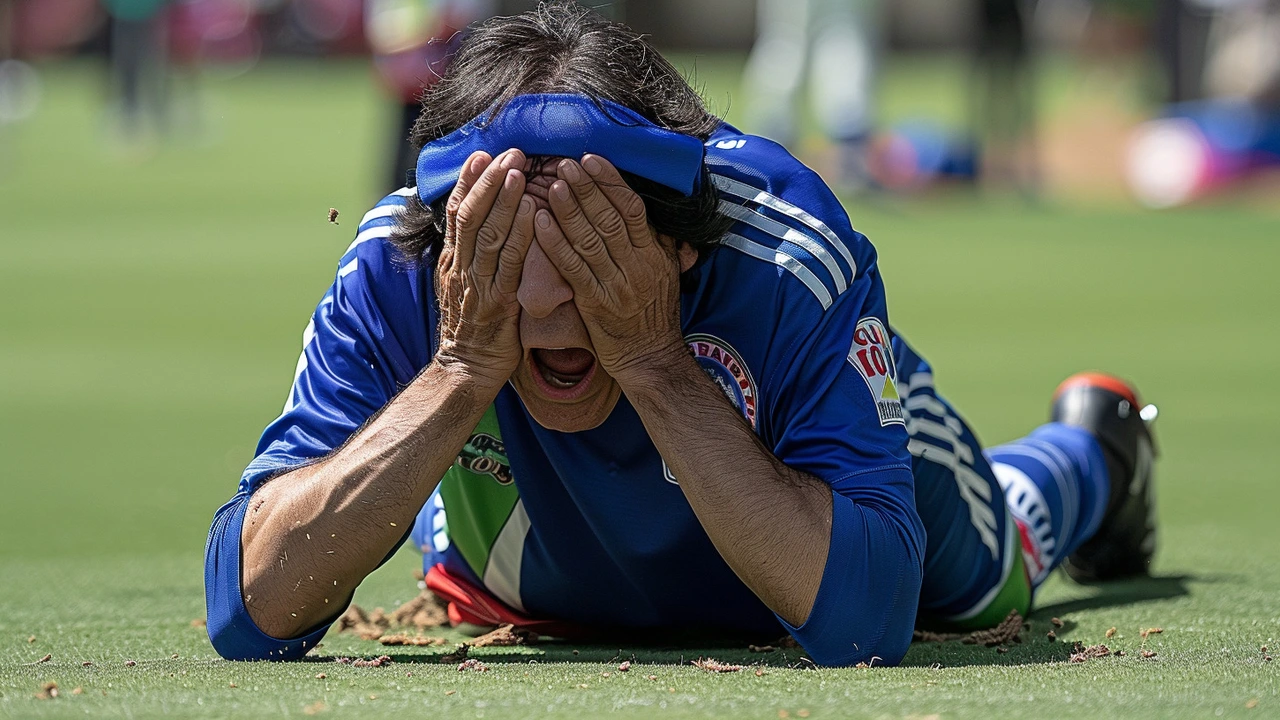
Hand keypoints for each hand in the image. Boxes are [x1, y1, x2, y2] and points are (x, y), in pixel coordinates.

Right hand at [434, 149, 534, 388]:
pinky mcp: (496, 303)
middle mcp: (461, 267)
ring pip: (488, 233)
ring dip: (503, 200)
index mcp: (453, 261)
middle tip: (508, 153)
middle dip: (489, 181)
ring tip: (518, 171)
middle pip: (471, 215)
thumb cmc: (475, 328)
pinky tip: (531, 212)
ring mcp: (476, 284)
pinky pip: (508, 263)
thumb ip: (474, 256)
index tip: (480, 154)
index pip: (457, 213)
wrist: (468, 370)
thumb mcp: (466, 286)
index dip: (468, 182)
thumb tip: (486, 225)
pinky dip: (519, 234)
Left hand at [533, 155, 687, 384]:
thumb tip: (659, 210)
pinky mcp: (594, 302)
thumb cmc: (655, 313)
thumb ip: (661, 241)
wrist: (649, 357)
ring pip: (589, 239)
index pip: (632, 208)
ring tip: (551, 184)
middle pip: (609, 218)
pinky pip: (572, 267)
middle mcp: (636, 265)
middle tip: (565, 163)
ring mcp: (615, 284)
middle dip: (586, 188)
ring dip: (568, 209)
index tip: (592, 159)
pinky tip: (540, 222)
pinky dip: (555, 243)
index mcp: (654, 253)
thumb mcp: (667, 272)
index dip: (611, 182)